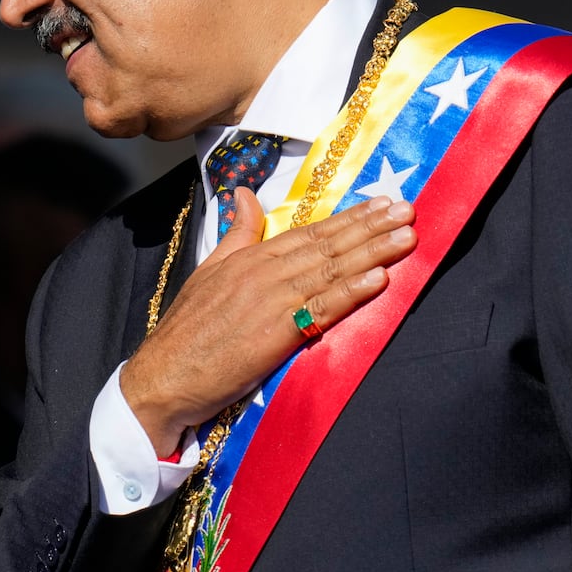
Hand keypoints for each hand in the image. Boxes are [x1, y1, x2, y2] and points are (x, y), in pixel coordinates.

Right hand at [121, 189, 416, 454]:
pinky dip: (351, 292)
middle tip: (408, 210)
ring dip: (372, 252)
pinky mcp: (275, 333)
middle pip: (326, 245)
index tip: (381, 204)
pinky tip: (379, 279)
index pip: (308, 232)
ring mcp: (270, 301)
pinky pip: (321, 308)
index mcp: (249, 257)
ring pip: (330, 270)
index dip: (349, 218)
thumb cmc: (186, 333)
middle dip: (370, 227)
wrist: (164, 377)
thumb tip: (244, 195)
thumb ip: (236, 234)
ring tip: (405, 237)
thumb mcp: (209, 271)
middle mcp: (263, 272)